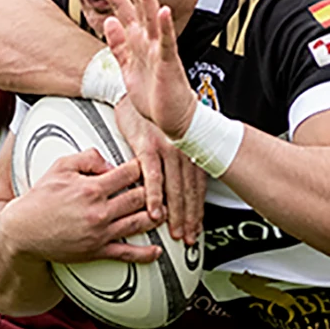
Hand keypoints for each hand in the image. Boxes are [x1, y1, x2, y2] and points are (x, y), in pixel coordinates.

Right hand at [0, 148, 162, 263]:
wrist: (22, 232)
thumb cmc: (39, 198)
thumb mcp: (59, 168)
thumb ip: (86, 158)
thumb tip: (110, 161)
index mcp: (92, 187)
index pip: (130, 172)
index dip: (144, 166)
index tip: (152, 164)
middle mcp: (99, 210)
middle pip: (140, 197)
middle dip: (155, 191)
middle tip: (166, 188)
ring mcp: (100, 232)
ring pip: (139, 223)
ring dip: (157, 218)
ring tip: (168, 213)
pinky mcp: (97, 251)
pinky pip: (126, 253)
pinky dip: (145, 254)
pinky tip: (157, 251)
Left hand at [90, 0, 198, 139]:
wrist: (172, 119)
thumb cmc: (153, 95)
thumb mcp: (127, 67)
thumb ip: (118, 44)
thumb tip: (107, 21)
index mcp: (137, 39)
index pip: (122, 7)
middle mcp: (149, 39)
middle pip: (137, 2)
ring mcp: (160, 49)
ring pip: (152, 16)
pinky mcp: (168, 63)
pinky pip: (166, 42)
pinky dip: (164, 26)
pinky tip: (162, 11)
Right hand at [116, 95, 206, 245]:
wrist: (132, 91)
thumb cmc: (148, 114)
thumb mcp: (169, 137)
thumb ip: (176, 159)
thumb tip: (181, 182)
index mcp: (188, 149)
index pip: (197, 187)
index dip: (197, 210)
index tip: (196, 228)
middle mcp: (181, 150)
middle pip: (188, 191)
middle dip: (189, 218)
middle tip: (188, 237)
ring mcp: (165, 148)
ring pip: (173, 187)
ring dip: (175, 213)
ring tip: (174, 231)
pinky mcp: (146, 146)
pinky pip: (152, 175)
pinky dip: (154, 196)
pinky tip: (155, 211)